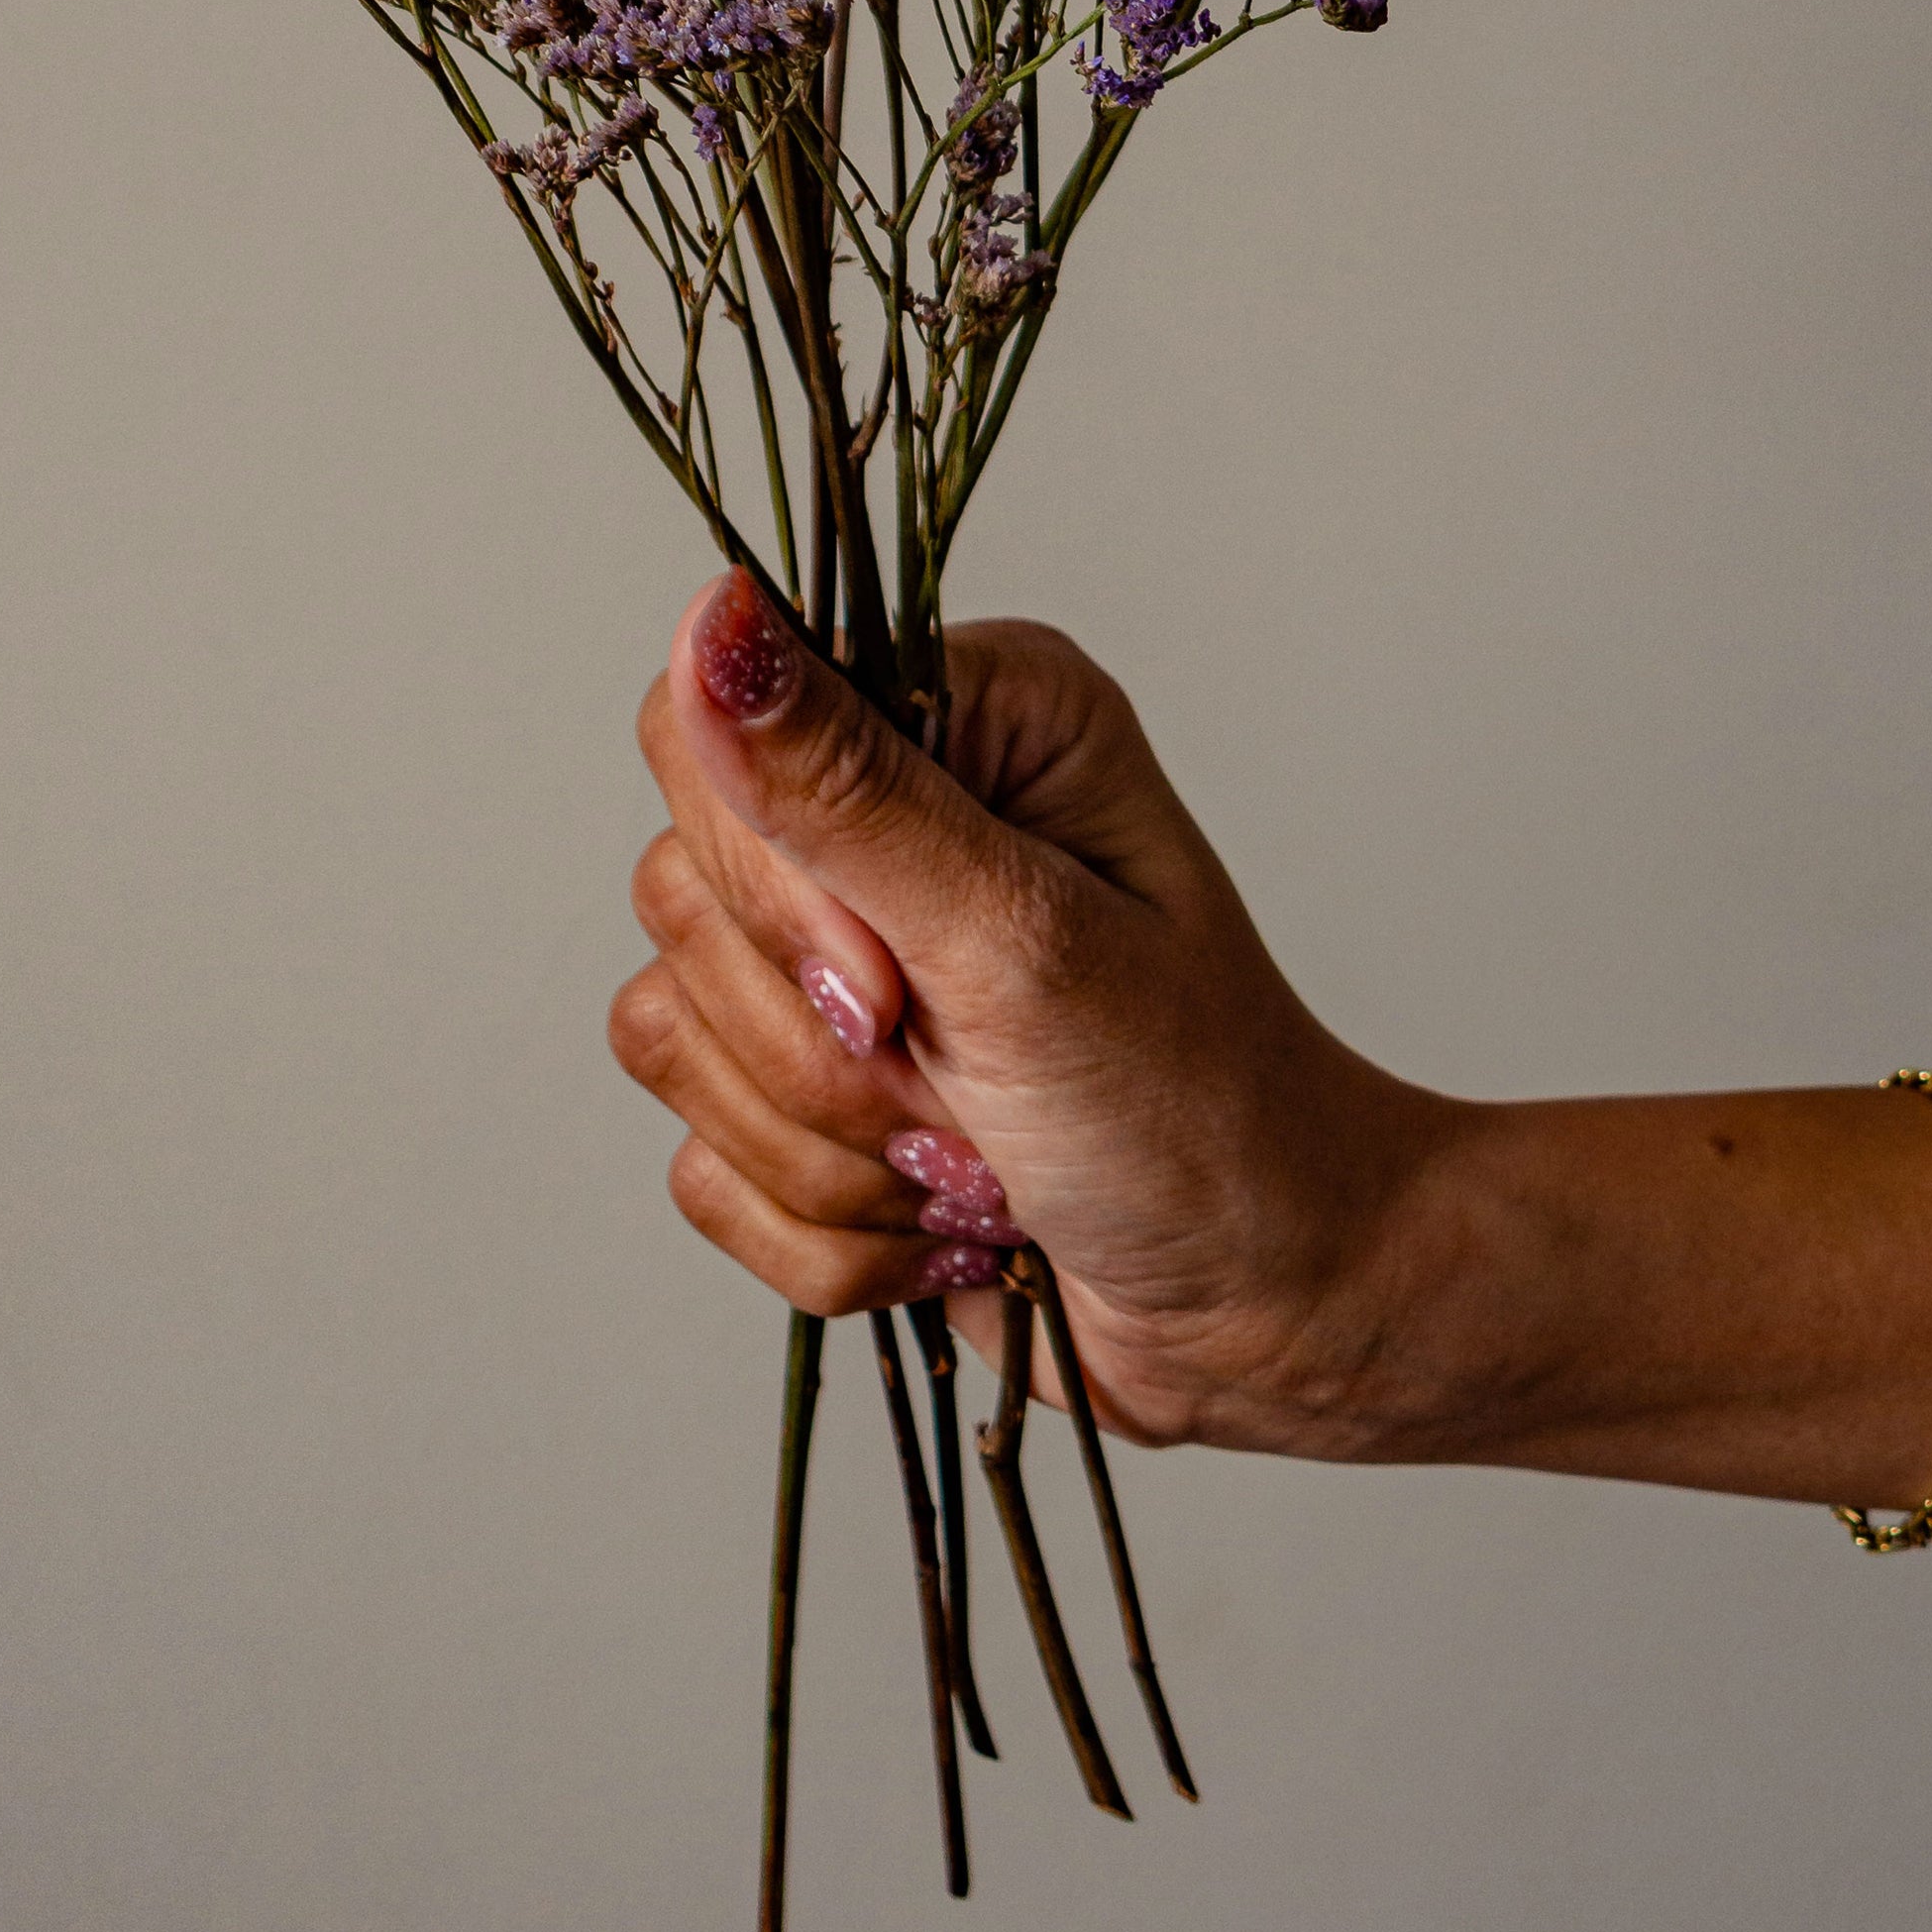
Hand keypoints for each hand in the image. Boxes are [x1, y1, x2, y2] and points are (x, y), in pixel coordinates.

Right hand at [607, 575, 1451, 1449]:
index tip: (894, 986)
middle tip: (971, 1086)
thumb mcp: (1025, 939)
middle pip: (677, 893)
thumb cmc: (1201, 1112)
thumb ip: (848, 791)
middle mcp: (887, 809)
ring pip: (667, 1032)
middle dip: (824, 1050)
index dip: (773, 888)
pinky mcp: (801, 1087)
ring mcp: (836, 952)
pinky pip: (697, 1155)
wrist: (1264, 1313)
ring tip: (974, 1163)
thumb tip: (712, 619)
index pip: (713, 732)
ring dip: (831, 1151)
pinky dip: (822, 1225)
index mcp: (958, 719)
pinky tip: (939, 1221)